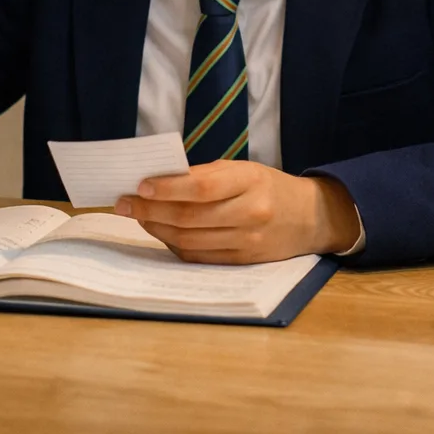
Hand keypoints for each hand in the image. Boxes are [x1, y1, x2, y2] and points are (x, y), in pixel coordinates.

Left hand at [114, 161, 360, 263]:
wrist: (310, 218)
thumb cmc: (267, 187)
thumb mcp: (243, 170)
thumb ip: (206, 176)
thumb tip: (157, 181)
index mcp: (251, 181)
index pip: (202, 188)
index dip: (168, 189)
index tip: (140, 185)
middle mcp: (251, 213)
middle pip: (190, 217)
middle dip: (151, 210)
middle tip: (124, 203)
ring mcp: (248, 242)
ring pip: (190, 240)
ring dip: (157, 228)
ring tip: (138, 215)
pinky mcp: (243, 263)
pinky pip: (199, 257)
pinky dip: (174, 245)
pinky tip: (160, 232)